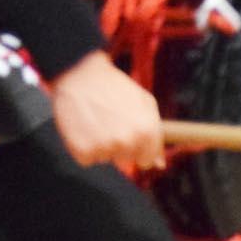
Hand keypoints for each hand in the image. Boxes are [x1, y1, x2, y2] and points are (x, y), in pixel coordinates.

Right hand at [48, 52, 164, 176]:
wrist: (80, 77)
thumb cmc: (115, 87)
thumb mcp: (144, 101)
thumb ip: (156, 133)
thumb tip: (160, 164)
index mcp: (146, 130)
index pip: (148, 160)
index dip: (141, 150)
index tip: (133, 140)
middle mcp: (127, 141)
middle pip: (127, 160)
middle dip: (121, 146)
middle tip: (112, 122)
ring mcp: (104, 147)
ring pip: (106, 159)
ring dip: (102, 145)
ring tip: (98, 121)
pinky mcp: (83, 151)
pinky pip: (87, 159)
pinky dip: (85, 147)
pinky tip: (85, 127)